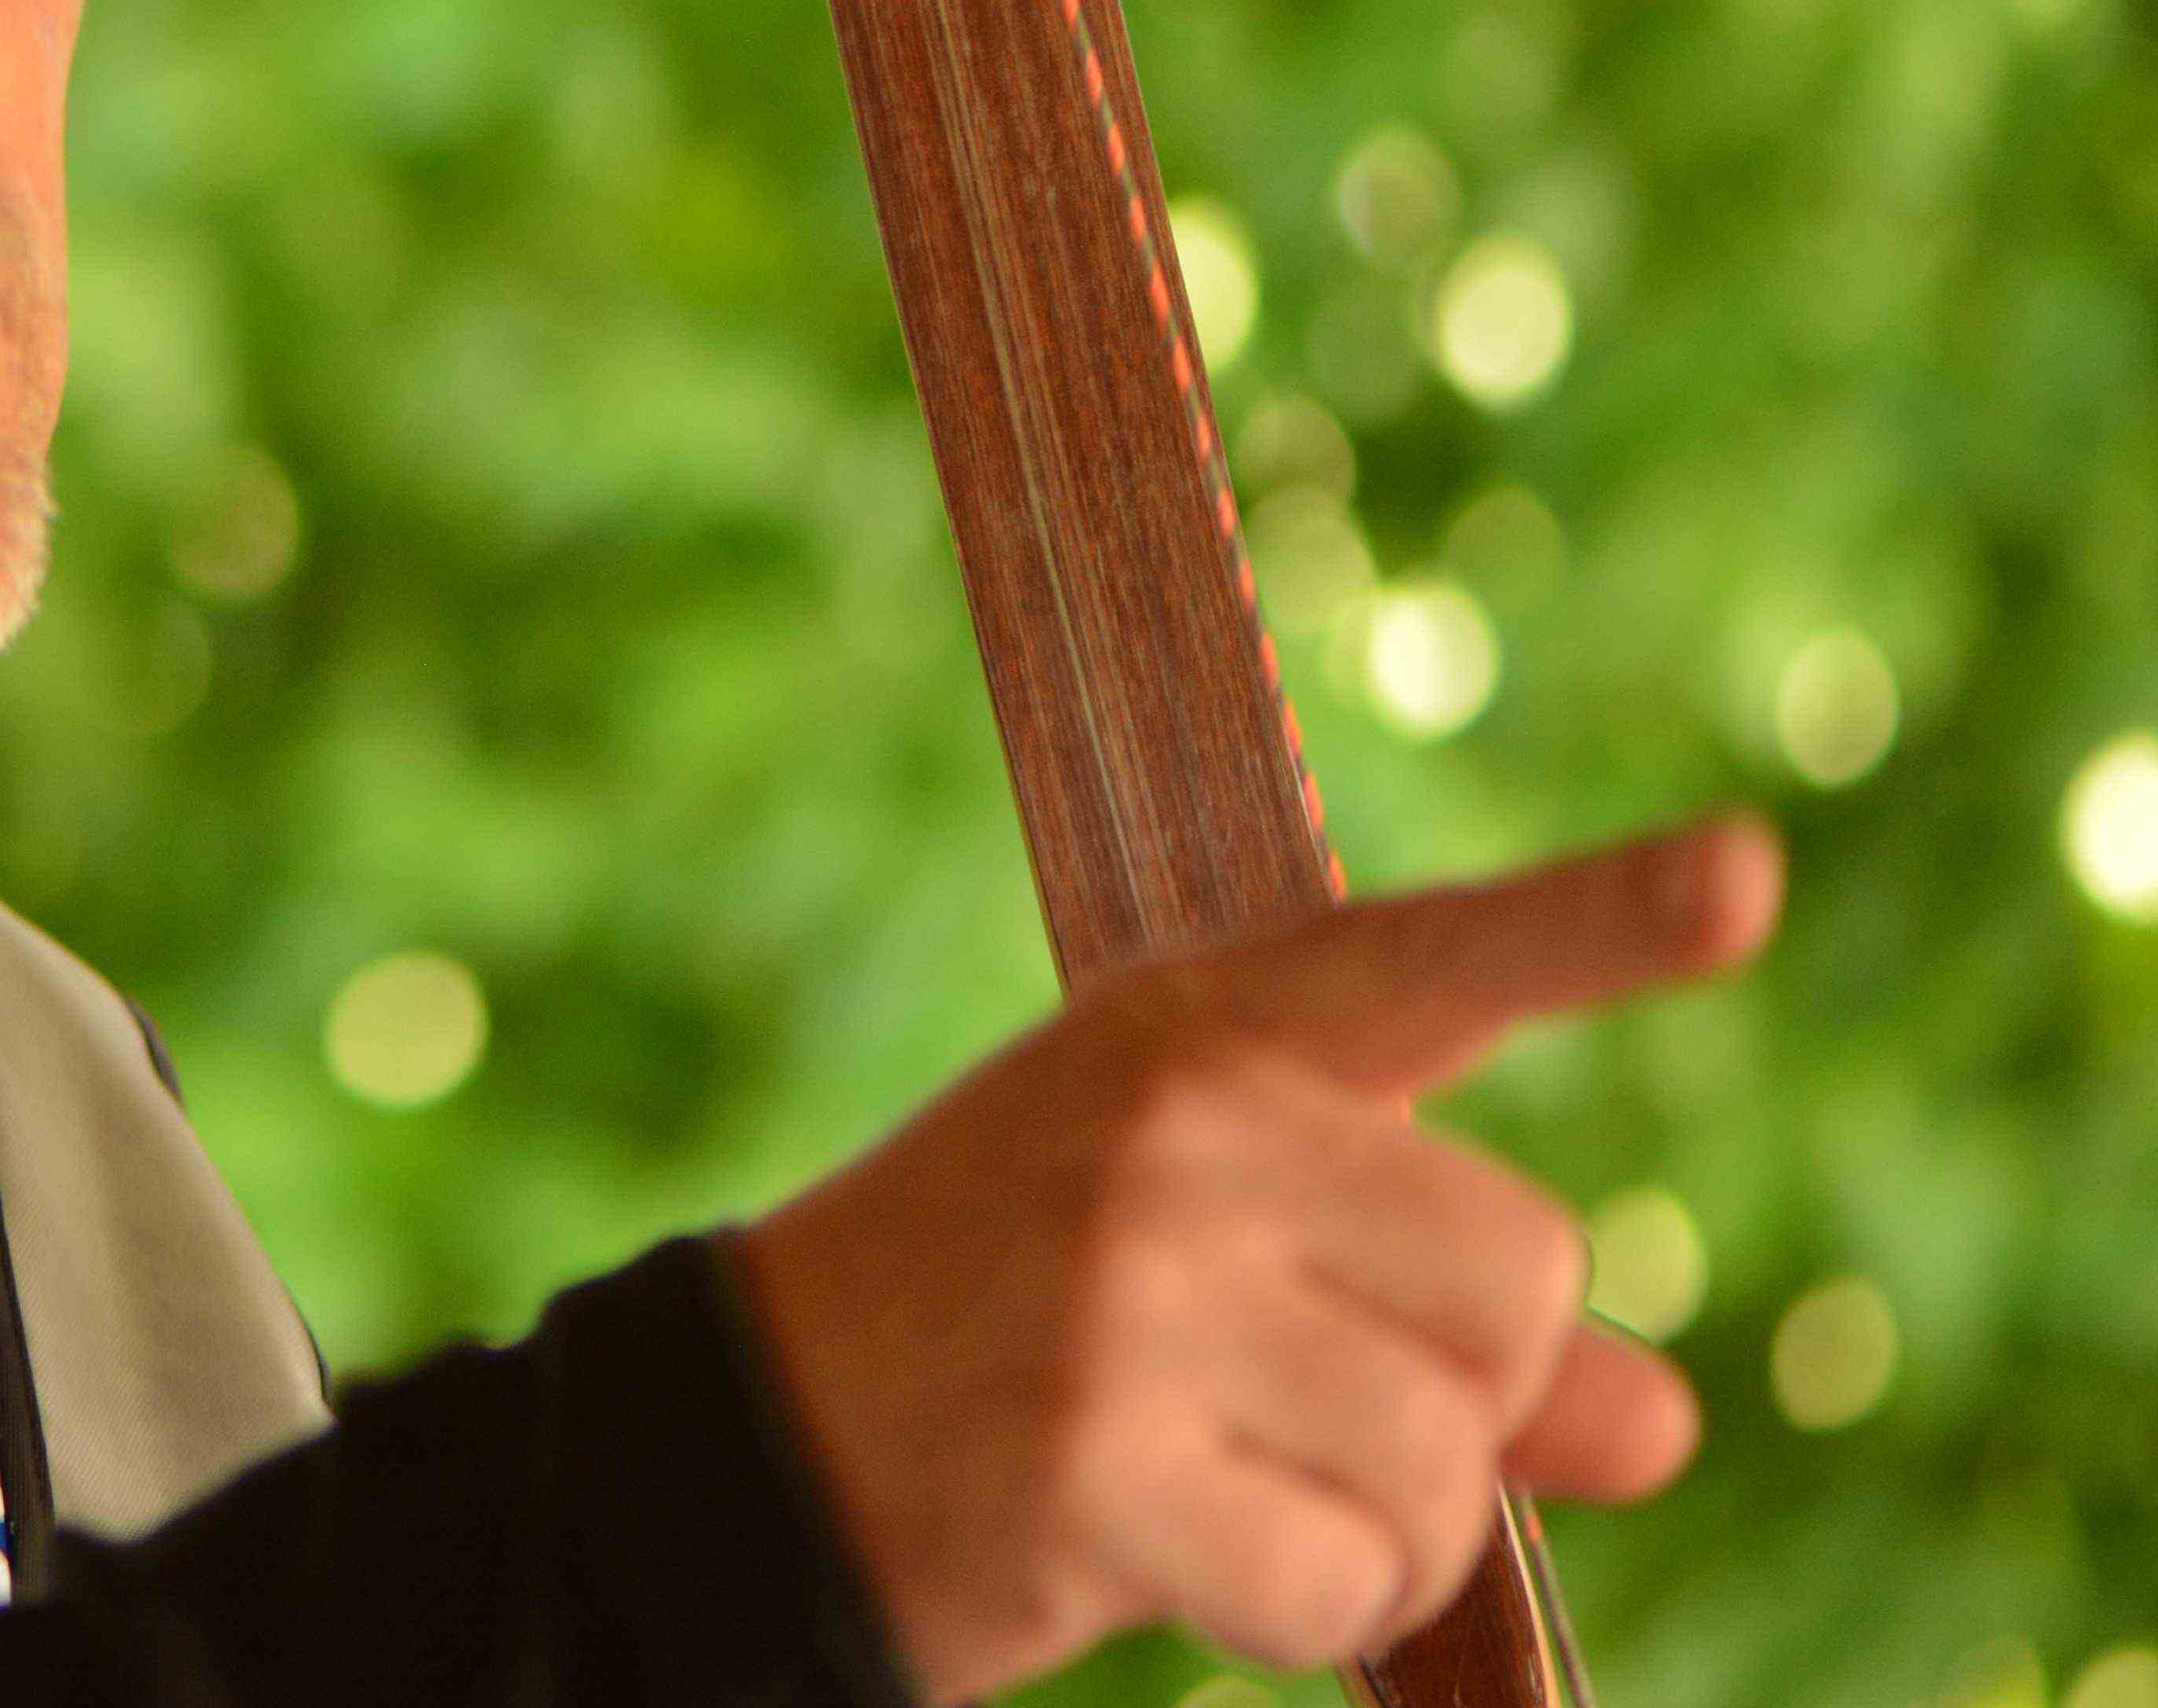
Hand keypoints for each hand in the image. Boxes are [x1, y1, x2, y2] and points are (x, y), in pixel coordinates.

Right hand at [727, 816, 1783, 1703]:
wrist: (747, 1426)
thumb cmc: (1009, 1326)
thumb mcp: (1209, 1257)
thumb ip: (1438, 1318)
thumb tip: (1666, 1427)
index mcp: (1200, 1032)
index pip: (1429, 962)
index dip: (1602, 923)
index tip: (1749, 881)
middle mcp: (1177, 1124)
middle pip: (1523, 1290)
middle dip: (1459, 1399)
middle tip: (1285, 1409)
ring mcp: (1133, 1281)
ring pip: (1449, 1463)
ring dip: (1378, 1533)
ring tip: (1216, 1486)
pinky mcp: (1098, 1451)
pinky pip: (1345, 1584)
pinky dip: (1299, 1615)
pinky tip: (1171, 1560)